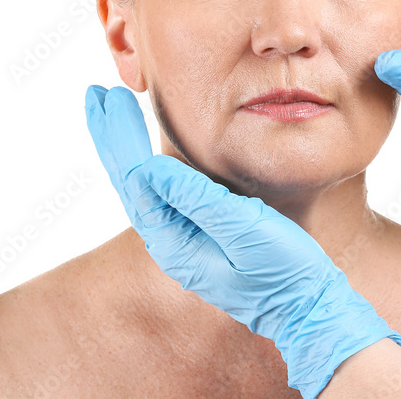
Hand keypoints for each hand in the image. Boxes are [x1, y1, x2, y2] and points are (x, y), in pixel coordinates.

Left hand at [84, 84, 400, 398]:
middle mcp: (170, 241)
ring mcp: (184, 238)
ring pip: (142, 185)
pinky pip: (163, 191)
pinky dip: (148, 162)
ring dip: (125, 146)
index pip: (135, 179)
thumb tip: (150, 167)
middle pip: (129, 180)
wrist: (306, 307)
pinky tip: (145, 149)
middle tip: (94, 95)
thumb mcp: (245, 231)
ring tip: (110, 111)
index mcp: (174, 241)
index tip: (110, 99)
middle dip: (112, 136)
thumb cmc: (282, 271)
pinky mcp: (200, 233)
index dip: (121, 136)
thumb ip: (199, 199)